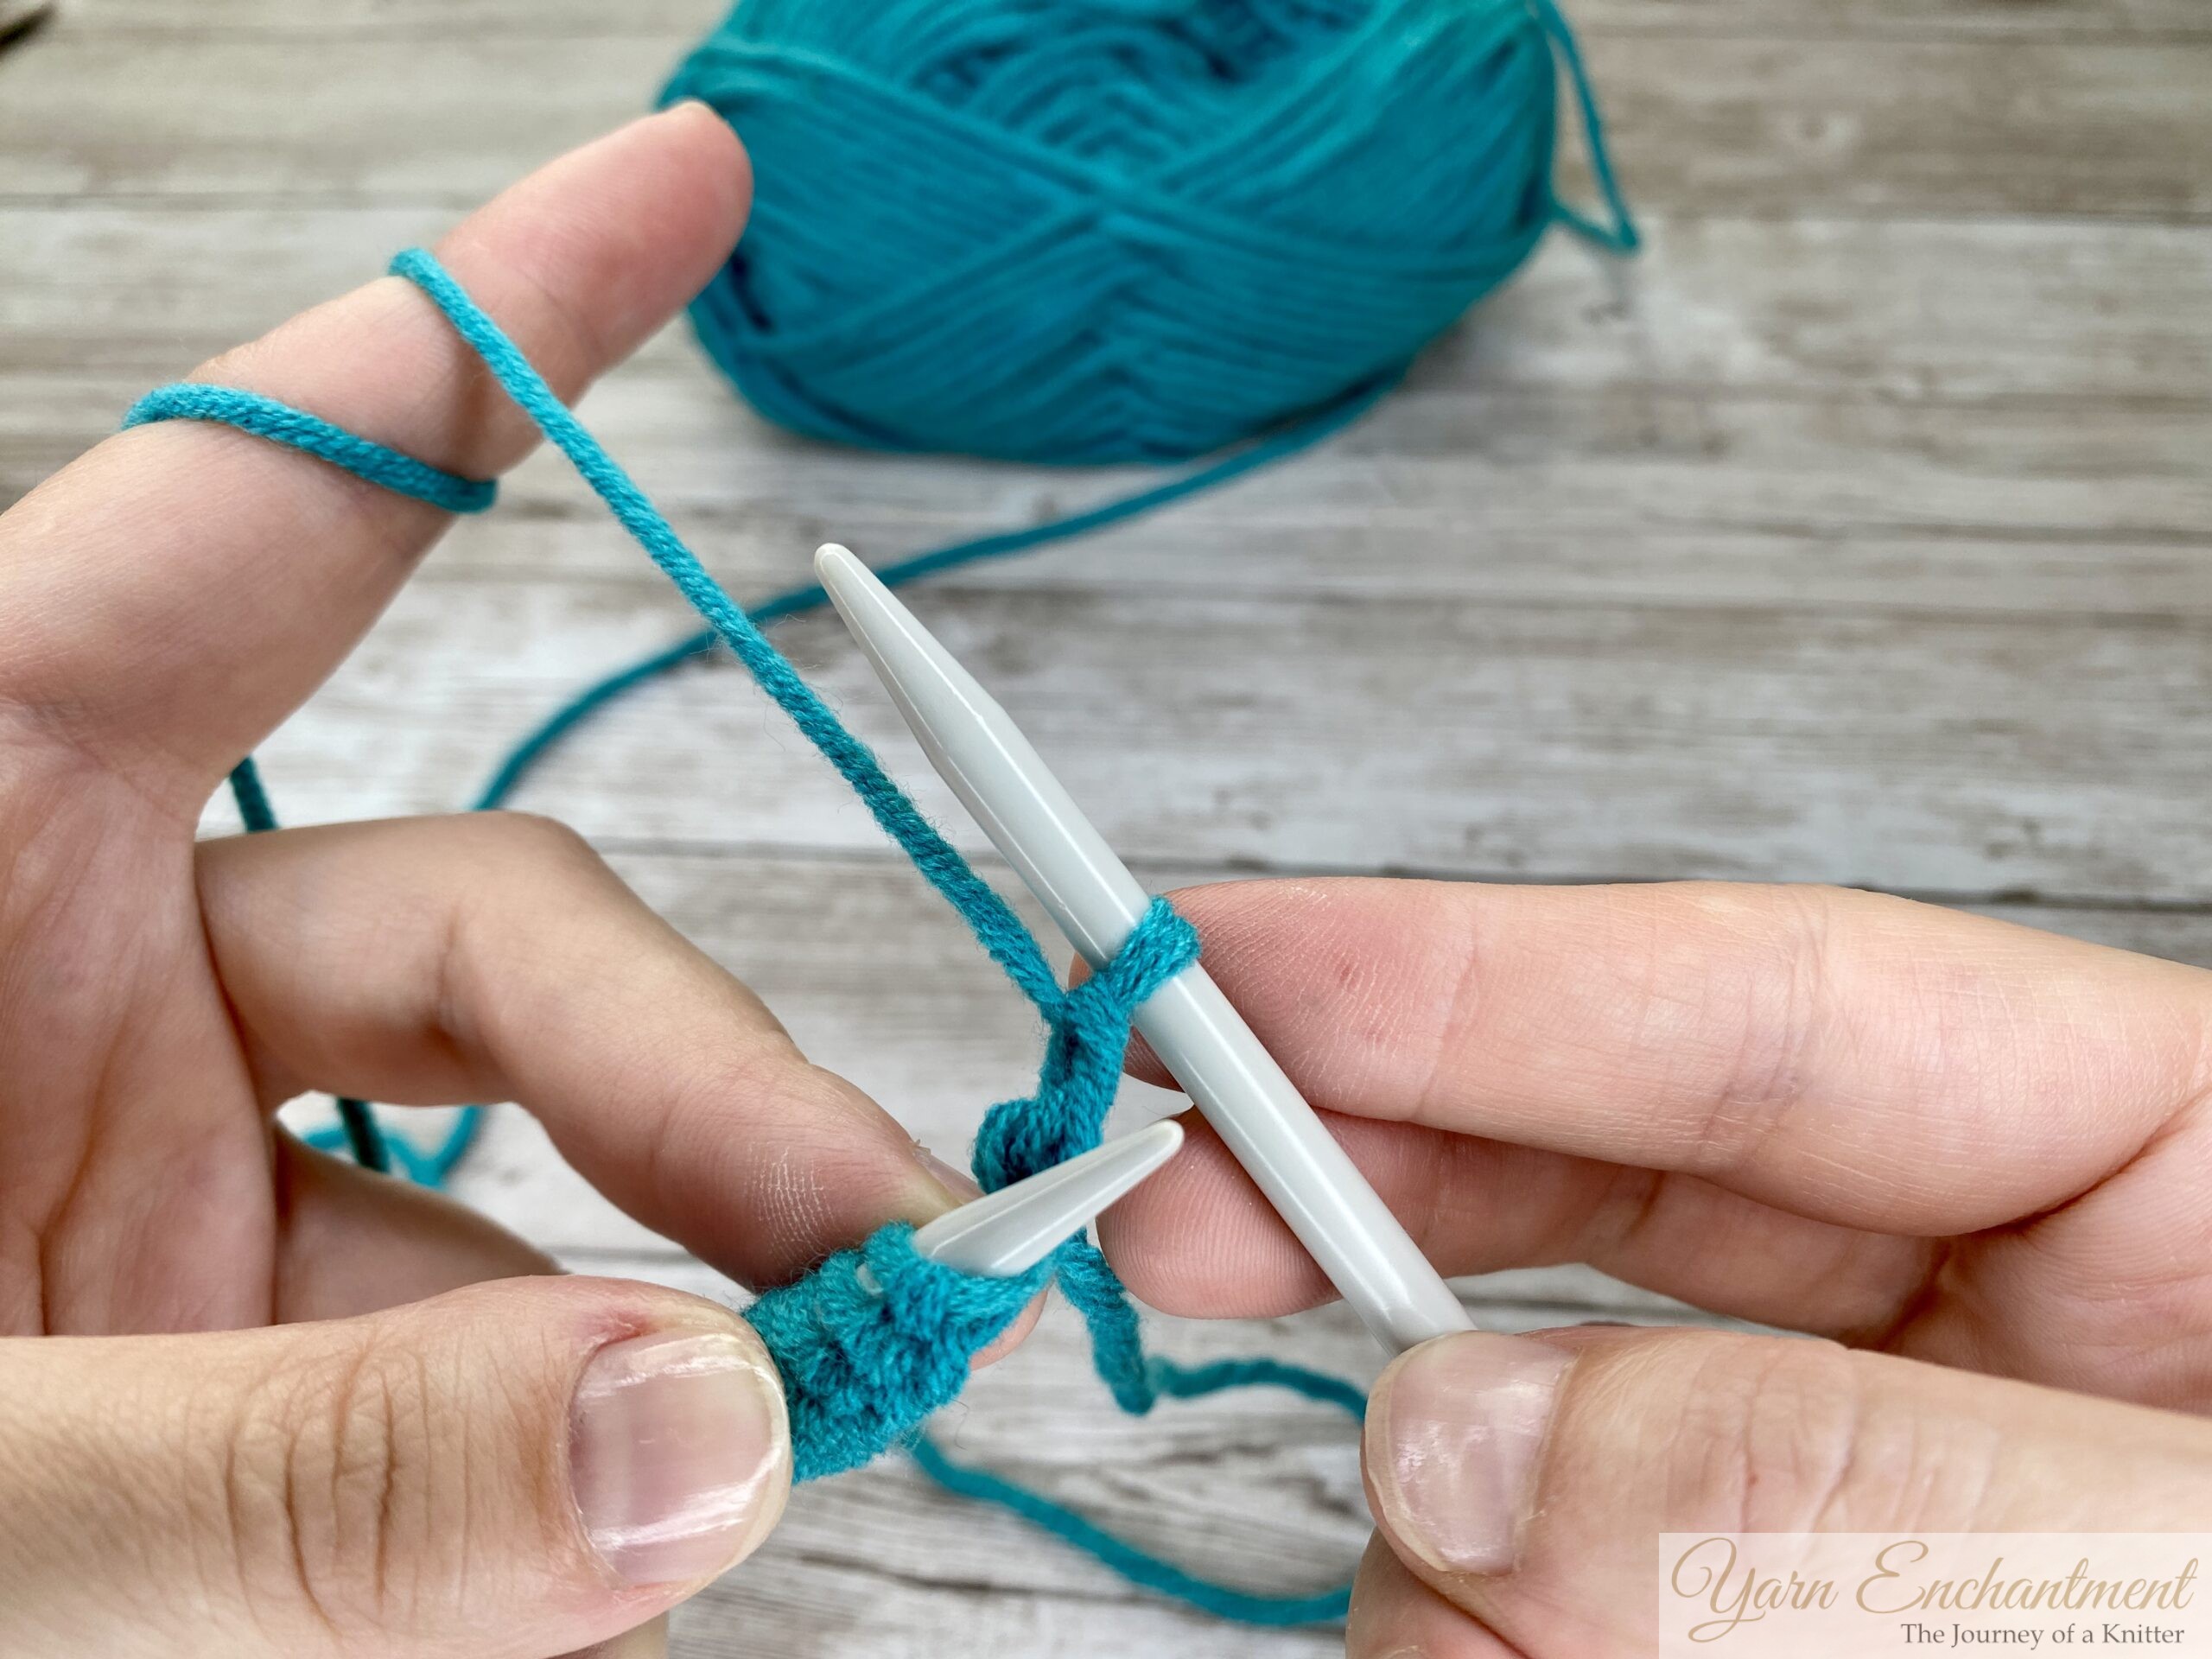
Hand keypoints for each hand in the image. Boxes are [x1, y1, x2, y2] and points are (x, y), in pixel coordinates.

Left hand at [0, 107, 973, 1657]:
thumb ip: (286, 1470)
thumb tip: (704, 1433)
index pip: (249, 524)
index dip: (482, 347)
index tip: (689, 189)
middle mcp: (74, 984)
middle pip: (491, 933)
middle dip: (709, 1081)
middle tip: (888, 1243)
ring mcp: (159, 1185)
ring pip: (517, 1172)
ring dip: (682, 1297)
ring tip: (797, 1422)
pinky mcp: (224, 1366)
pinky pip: (469, 1359)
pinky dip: (585, 1452)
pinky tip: (654, 1520)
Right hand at [1099, 879, 2211, 1654]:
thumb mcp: (2195, 1584)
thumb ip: (1851, 1493)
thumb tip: (1464, 1445)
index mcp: (2179, 1185)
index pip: (1768, 1008)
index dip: (1470, 971)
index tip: (1228, 973)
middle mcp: (2000, 1325)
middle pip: (1619, 1178)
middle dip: (1385, 1196)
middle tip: (1173, 1222)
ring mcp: (1868, 1499)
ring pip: (1558, 1444)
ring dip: (1461, 1541)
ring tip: (1483, 1653)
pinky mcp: (1773, 1630)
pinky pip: (1564, 1616)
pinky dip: (1493, 1651)